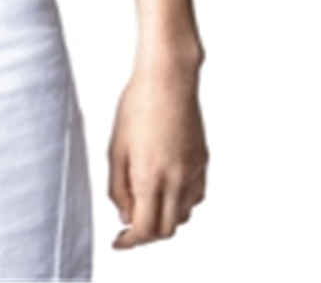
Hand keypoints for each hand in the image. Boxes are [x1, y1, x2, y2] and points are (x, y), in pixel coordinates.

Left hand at [107, 57, 207, 248]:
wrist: (169, 79)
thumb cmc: (137, 105)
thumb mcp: (116, 147)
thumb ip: (118, 186)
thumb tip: (124, 215)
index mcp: (150, 177)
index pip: (145, 230)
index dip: (130, 242)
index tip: (119, 242)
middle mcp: (177, 181)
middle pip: (166, 230)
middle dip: (147, 234)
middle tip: (130, 226)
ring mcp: (194, 173)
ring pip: (183, 216)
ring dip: (164, 218)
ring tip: (145, 203)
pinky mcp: (204, 162)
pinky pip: (195, 197)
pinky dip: (180, 202)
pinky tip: (166, 187)